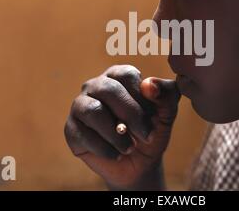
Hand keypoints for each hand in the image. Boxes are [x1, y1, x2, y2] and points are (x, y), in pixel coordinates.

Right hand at [64, 65, 180, 189]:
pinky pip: (82, 134)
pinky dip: (104, 148)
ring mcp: (80, 106)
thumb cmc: (151, 130)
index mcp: (119, 75)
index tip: (154, 118)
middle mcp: (96, 86)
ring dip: (115, 133)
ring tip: (130, 148)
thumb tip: (149, 85)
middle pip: (108, 90)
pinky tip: (116, 155)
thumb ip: (166, 94)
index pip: (126, 75)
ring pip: (92, 111)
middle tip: (146, 136)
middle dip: (131, 115)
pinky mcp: (71, 129)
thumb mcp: (166, 114)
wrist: (139, 163)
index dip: (142, 97)